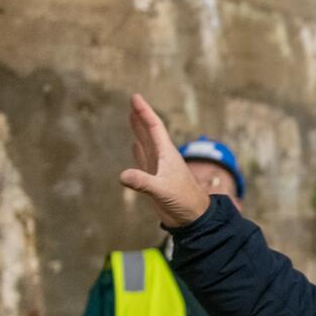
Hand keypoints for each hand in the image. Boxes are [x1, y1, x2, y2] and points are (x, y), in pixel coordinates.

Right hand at [118, 94, 208, 227]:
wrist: (192, 217)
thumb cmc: (183, 201)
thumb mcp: (161, 190)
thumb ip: (143, 182)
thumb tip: (123, 176)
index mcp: (167, 154)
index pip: (154, 127)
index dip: (144, 112)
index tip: (135, 97)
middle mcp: (163, 158)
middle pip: (150, 132)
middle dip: (141, 116)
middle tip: (133, 102)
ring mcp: (159, 168)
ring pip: (147, 143)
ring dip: (139, 130)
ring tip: (133, 117)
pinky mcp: (155, 179)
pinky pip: (144, 160)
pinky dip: (138, 150)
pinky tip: (135, 145)